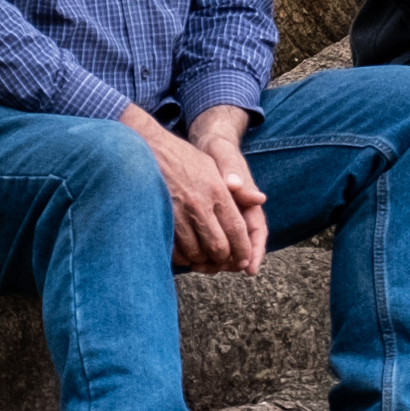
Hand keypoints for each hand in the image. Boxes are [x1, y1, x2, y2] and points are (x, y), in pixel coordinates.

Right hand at [132, 102, 268, 273]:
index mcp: (218, 192)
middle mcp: (200, 205)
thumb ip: (237, 188)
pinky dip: (181, 257)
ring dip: (201, 261)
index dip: (242, 249)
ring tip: (204, 259)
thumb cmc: (184, 158)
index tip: (244, 262)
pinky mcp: (160, 218)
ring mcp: (178, 213)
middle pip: (218, 246)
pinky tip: (184, 254)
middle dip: (223, 260)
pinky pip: (174, 248)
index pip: (236, 229)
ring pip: (195, 252)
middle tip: (222, 262)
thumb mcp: (214, 166)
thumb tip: (260, 200)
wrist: (149, 148)